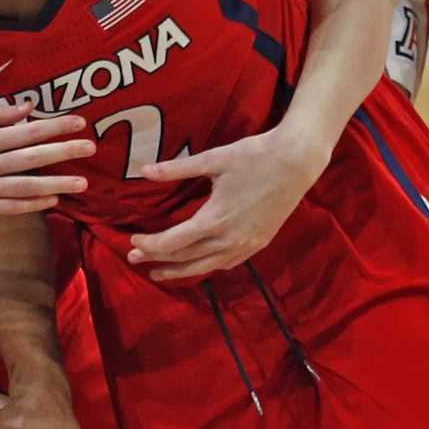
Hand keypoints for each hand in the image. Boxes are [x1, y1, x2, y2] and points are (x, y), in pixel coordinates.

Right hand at [0, 99, 93, 213]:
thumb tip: (27, 110)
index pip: (26, 131)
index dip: (54, 127)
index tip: (79, 123)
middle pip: (31, 158)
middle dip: (64, 152)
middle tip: (91, 148)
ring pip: (24, 187)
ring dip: (56, 183)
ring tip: (82, 182)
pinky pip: (8, 207)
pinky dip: (32, 205)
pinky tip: (53, 200)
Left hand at [127, 130, 322, 280]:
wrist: (295, 163)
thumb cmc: (253, 157)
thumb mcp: (212, 159)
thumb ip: (176, 168)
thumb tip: (144, 170)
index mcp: (215, 219)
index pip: (174, 242)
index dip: (150, 244)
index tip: (132, 240)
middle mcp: (229, 239)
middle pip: (186, 258)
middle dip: (157, 260)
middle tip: (133, 259)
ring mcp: (246, 245)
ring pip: (207, 266)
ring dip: (180, 271)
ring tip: (159, 272)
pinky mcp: (258, 244)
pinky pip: (226, 264)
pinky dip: (206, 267)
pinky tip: (197, 265)